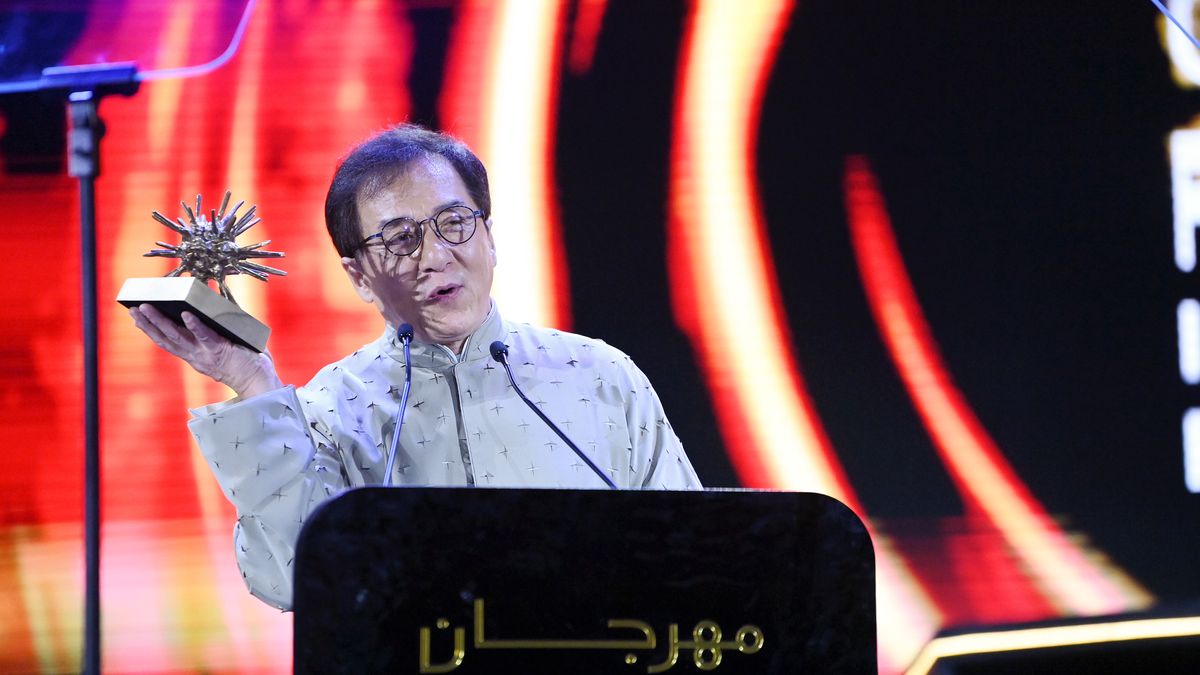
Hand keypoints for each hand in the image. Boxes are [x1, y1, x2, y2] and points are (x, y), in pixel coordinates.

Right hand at [129, 304, 282, 397]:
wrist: (260, 382)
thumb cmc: (245, 362)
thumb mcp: (222, 347)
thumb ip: (212, 331)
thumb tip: (210, 305)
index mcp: (194, 356)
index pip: (167, 342)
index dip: (151, 330)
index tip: (136, 318)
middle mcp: (195, 356)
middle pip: (165, 339)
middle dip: (147, 323)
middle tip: (132, 308)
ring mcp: (206, 354)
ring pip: (177, 337)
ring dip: (160, 322)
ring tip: (146, 306)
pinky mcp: (221, 351)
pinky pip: (205, 337)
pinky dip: (195, 325)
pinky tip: (187, 313)